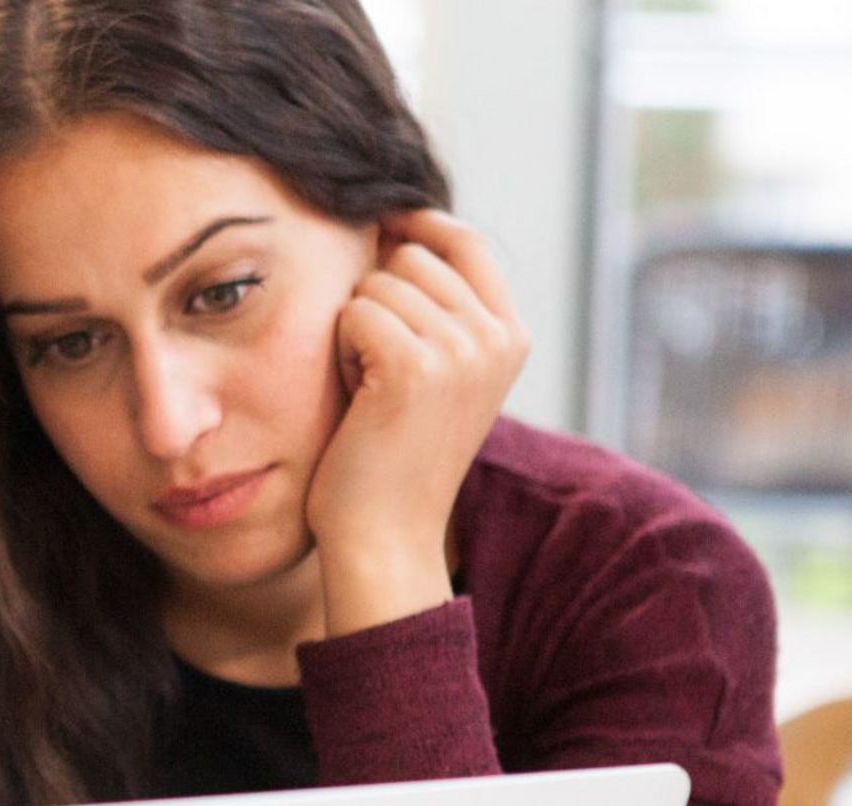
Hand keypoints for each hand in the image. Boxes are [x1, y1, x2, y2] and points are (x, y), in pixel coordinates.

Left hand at [308, 209, 528, 635]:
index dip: (416, 224)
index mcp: (511, 336)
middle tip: (376, 369)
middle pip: (412, 255)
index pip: (466, 241)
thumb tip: (392, 228)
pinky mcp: (417, 366)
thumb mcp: (435, 373)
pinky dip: (340, 348)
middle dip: (376, 298)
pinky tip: (357, 394)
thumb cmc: (391, 455)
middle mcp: (497, 337)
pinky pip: (354, 312)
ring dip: (355, 328)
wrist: (385, 535)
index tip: (379, 227)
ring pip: (378, 281)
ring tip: (369, 387)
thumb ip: (436, 310)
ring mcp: (463, 350)